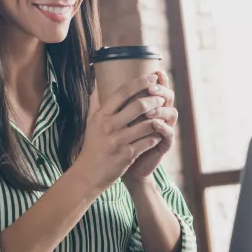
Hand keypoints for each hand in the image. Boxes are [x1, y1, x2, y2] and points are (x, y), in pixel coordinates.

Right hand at [72, 73, 168, 191]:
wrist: (88, 174)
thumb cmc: (92, 147)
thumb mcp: (91, 123)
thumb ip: (95, 104)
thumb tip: (96, 84)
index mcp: (101, 115)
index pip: (122, 93)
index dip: (139, 83)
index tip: (152, 77)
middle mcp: (109, 125)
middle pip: (138, 106)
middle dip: (154, 100)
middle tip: (162, 98)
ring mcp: (118, 140)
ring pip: (146, 124)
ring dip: (158, 118)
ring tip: (164, 115)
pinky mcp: (126, 154)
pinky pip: (147, 141)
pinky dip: (156, 136)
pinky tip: (159, 133)